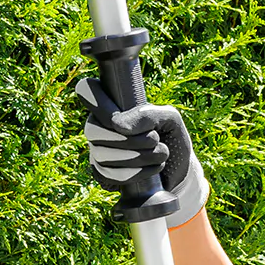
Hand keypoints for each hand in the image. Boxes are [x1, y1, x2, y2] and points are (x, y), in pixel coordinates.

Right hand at [71, 76, 206, 226]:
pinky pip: (107, 175)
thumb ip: (148, 114)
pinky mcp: (101, 174)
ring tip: (159, 154)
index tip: (122, 118)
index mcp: (111, 103)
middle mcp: (98, 124)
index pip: (86, 88)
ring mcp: (96, 150)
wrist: (178, 170)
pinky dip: (136, 173)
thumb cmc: (170, 137)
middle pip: (93, 129)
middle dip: (131, 139)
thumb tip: (117, 125)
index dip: (98, 101)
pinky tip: (150, 169)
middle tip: (155, 139)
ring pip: (102, 155)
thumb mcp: (170, 119)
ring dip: (140, 157)